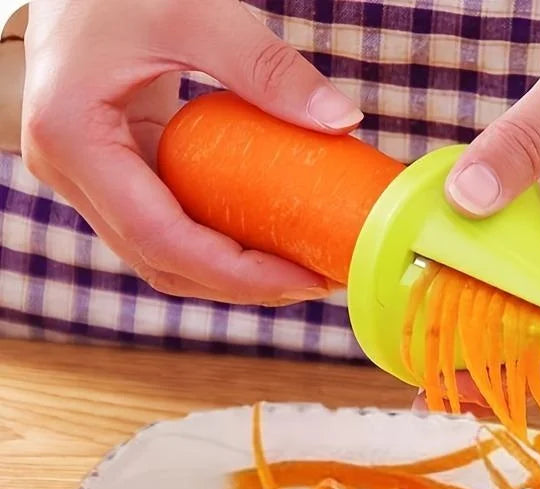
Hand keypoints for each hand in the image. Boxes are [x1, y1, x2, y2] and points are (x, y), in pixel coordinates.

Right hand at [22, 0, 362, 303]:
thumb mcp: (196, 9)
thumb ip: (268, 67)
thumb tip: (342, 121)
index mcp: (73, 138)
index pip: (159, 239)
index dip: (235, 274)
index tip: (300, 279)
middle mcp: (70, 172)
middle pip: (162, 262)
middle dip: (241, 284)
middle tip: (311, 280)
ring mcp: (87, 179)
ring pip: (162, 257)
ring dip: (230, 275)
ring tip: (297, 269)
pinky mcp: (112, 175)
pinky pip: (166, 229)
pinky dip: (216, 246)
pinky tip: (264, 241)